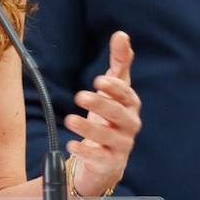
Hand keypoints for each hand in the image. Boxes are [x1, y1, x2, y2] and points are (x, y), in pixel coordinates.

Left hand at [63, 31, 139, 197]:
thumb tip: (121, 35)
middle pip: (119, 115)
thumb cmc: (109, 120)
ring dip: (89, 128)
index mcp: (129, 107)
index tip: (99, 80)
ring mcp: (121, 147)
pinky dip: (87, 152)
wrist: (104, 161)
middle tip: (80, 96)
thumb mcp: (112, 91)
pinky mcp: (109, 164)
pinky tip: (72, 145)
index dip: (116, 88)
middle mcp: (129, 126)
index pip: (127, 96)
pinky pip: (100, 158)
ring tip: (70, 119)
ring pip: (110, 137)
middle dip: (102, 105)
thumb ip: (119, 64)